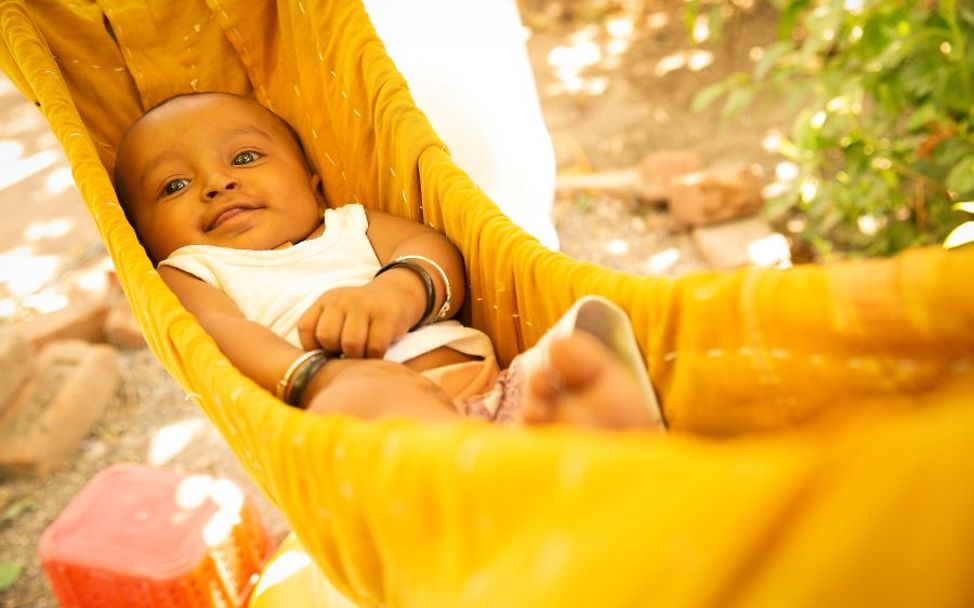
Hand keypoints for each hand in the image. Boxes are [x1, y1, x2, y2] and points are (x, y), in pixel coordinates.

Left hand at [297, 280, 419, 357]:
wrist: (397, 294)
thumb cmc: (362, 315)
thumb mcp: (338, 314)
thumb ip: (324, 332)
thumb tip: (314, 365)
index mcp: (326, 300)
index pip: (305, 327)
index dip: (313, 347)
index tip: (327, 351)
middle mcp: (343, 300)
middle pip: (327, 336)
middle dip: (336, 352)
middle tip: (347, 353)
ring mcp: (365, 306)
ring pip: (351, 344)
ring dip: (357, 357)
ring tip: (362, 353)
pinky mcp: (387, 316)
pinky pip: (375, 347)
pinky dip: (375, 357)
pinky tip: (377, 352)